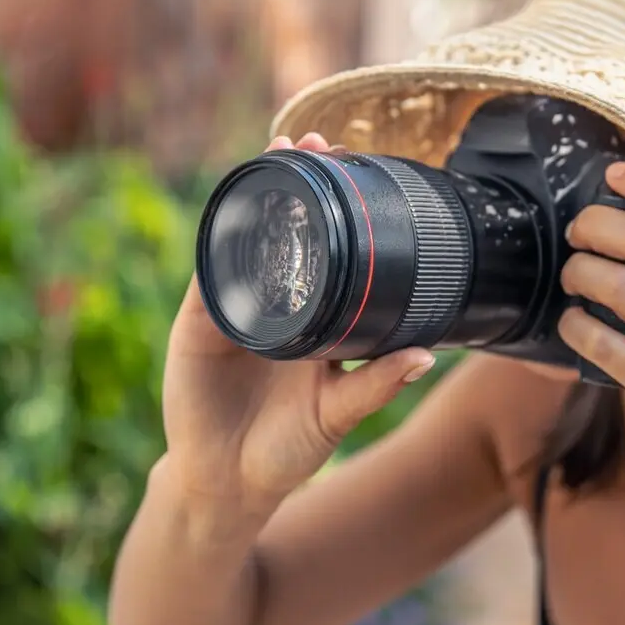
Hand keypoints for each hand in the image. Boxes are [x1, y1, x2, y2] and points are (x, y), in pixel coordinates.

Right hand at [161, 132, 436, 505]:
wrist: (230, 484)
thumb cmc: (287, 448)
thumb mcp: (339, 413)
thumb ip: (377, 384)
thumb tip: (425, 355)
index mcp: (313, 318)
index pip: (327, 250)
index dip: (339, 210)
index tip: (357, 167)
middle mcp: (274, 302)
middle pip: (284, 229)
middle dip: (298, 182)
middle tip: (317, 140)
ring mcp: (234, 307)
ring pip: (245, 238)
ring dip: (258, 193)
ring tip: (277, 151)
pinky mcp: (200, 322)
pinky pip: (210, 273)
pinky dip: (221, 240)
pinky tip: (236, 209)